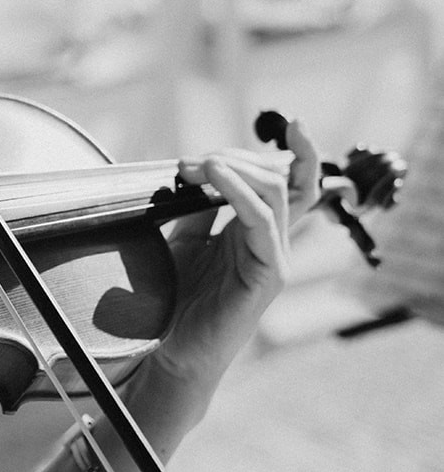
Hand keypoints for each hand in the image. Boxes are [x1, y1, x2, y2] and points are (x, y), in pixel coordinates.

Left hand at [142, 119, 320, 402]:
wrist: (170, 351)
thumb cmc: (176, 299)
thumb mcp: (181, 241)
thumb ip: (194, 208)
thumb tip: (190, 170)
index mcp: (256, 230)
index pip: (291, 183)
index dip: (300, 151)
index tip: (293, 121)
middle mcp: (271, 241)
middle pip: (279, 179)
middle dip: (235, 157)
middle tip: (189, 163)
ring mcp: (273, 259)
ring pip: (276, 194)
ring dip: (235, 169)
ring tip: (195, 166)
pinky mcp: (267, 277)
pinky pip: (263, 223)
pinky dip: (239, 193)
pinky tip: (215, 178)